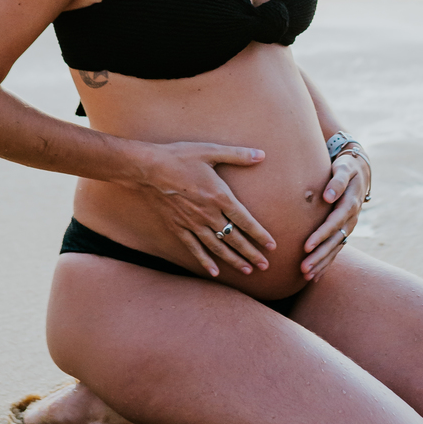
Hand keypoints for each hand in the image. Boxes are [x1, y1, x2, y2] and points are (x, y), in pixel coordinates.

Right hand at [135, 142, 276, 278]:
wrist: (149, 169)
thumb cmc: (182, 157)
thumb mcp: (211, 151)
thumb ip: (238, 155)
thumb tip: (261, 154)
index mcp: (220, 197)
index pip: (245, 221)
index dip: (260, 235)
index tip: (272, 246)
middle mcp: (208, 214)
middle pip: (234, 239)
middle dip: (251, 253)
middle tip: (265, 266)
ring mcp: (193, 223)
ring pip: (217, 247)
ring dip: (233, 260)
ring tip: (247, 270)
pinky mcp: (178, 227)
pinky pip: (194, 248)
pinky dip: (205, 261)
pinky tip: (214, 272)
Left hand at [301, 148, 370, 282]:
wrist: (359, 172)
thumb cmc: (347, 168)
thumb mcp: (344, 169)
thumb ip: (337, 181)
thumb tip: (328, 196)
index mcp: (350, 203)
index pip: (335, 222)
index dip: (322, 234)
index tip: (307, 246)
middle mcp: (351, 218)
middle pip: (335, 241)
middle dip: (320, 256)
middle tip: (304, 269)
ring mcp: (349, 226)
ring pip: (336, 248)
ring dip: (322, 263)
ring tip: (306, 276)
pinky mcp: (345, 231)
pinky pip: (336, 249)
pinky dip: (327, 263)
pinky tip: (316, 276)